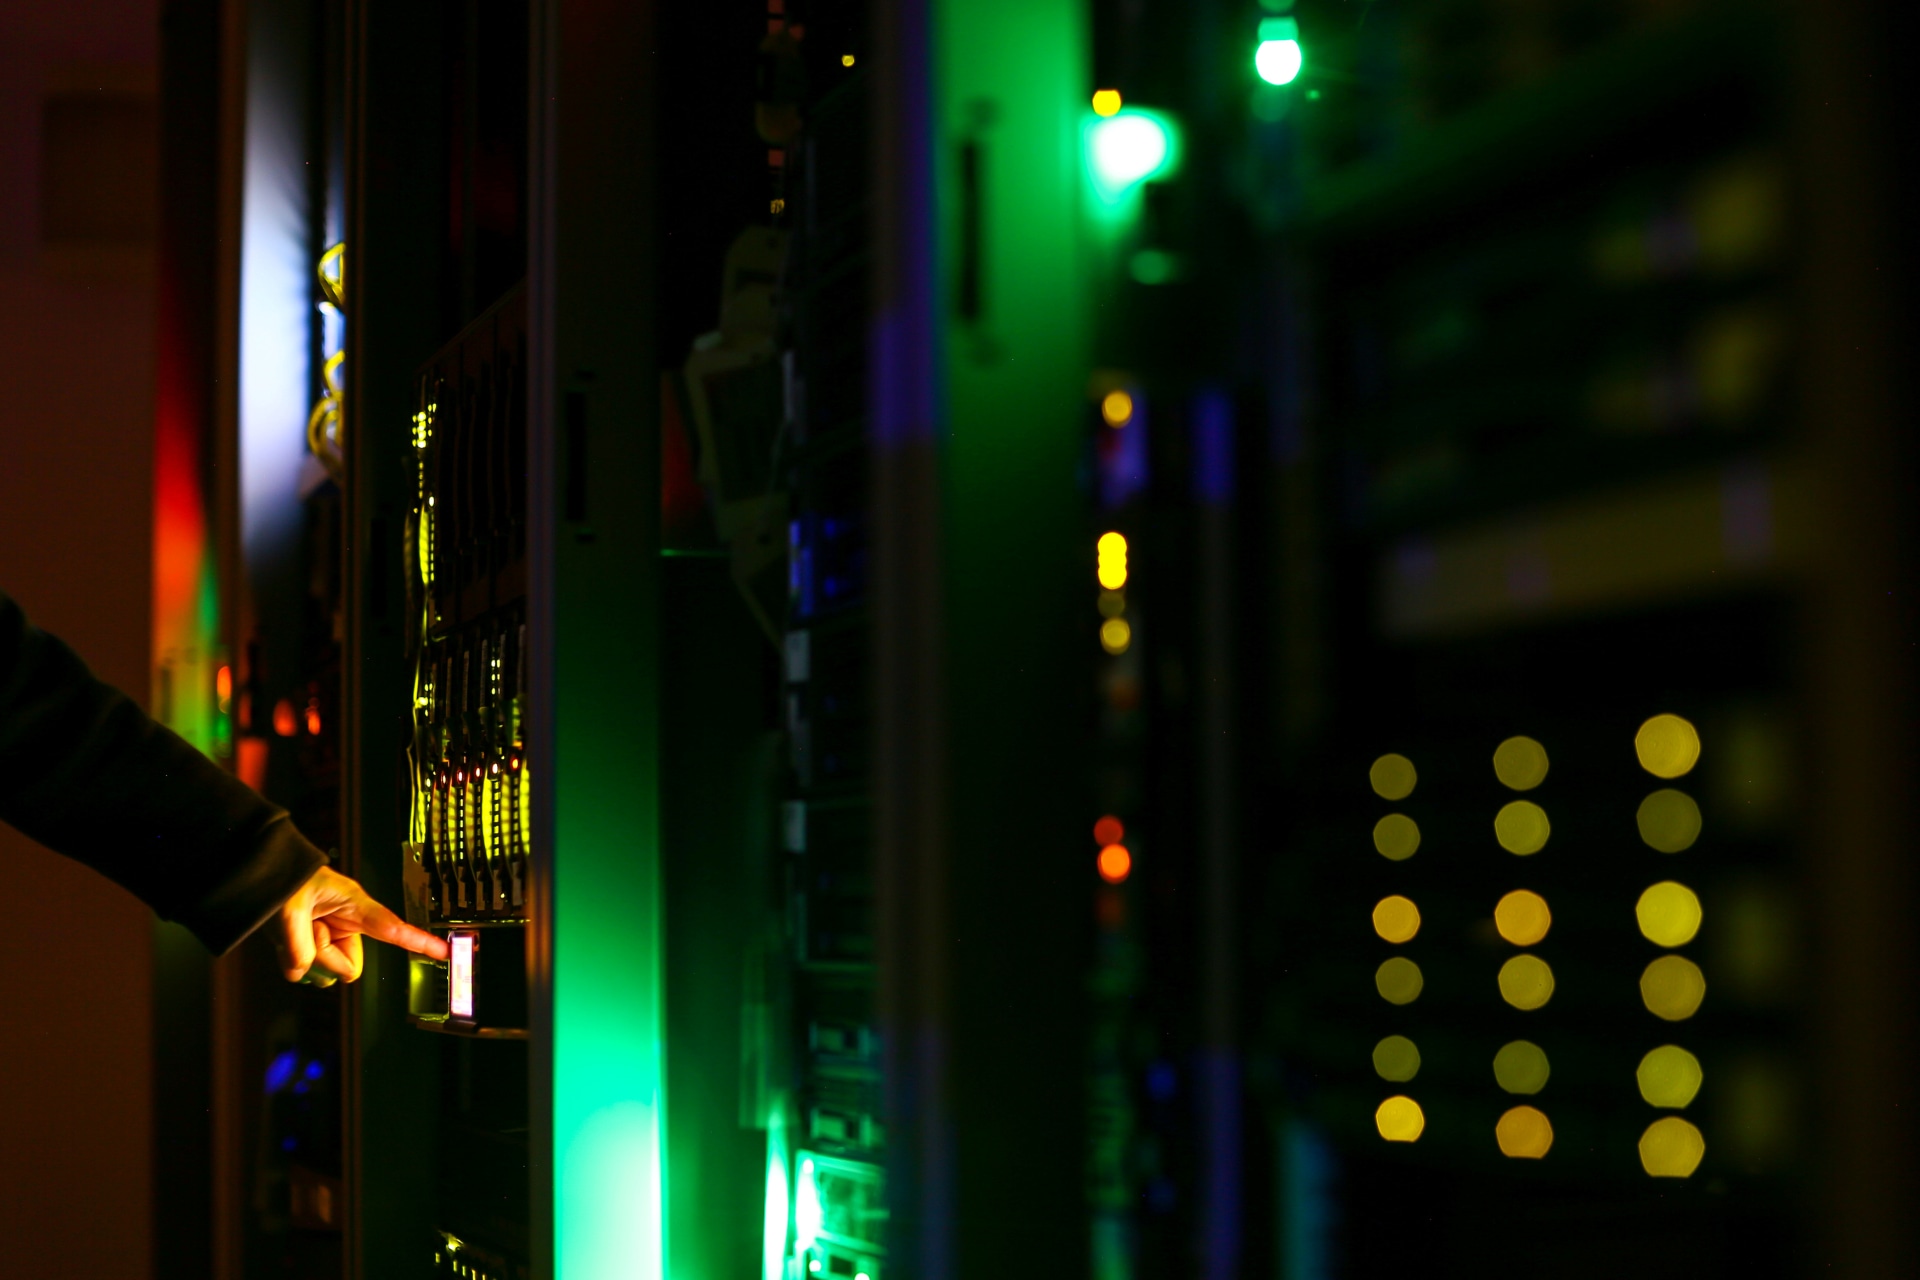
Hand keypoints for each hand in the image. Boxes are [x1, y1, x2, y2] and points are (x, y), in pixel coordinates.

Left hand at [275, 865, 448, 983]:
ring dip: (304, 956)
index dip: (419, 942)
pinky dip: (293, 960)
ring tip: (290, 929)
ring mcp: (331, 933)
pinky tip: (285, 939)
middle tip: (302, 932)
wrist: (262, 871)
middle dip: (324, 957)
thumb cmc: (283, 878)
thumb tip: (301, 973)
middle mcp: (347, 922)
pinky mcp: (315, 942)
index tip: (444, 952)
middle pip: (349, 963)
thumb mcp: (287, 909)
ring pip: (327, 968)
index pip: (393, 928)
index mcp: (353, 904)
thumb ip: (297, 946)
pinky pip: (309, 968)